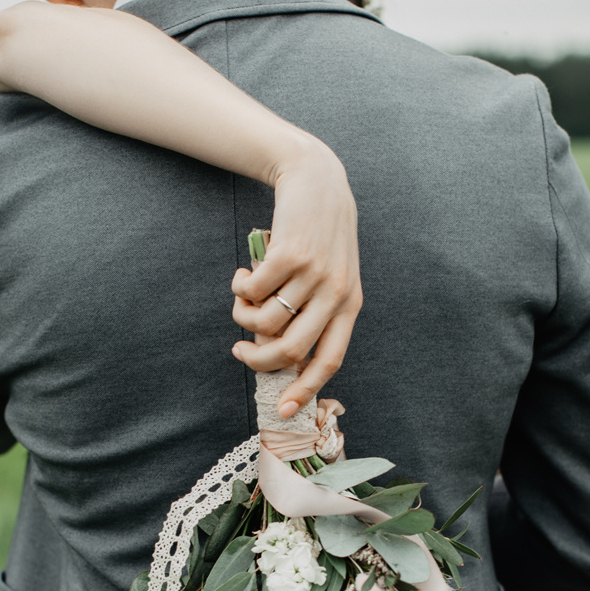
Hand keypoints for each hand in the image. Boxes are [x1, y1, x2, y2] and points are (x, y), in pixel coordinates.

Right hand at [230, 139, 361, 417]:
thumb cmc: (319, 236)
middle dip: (257, 360)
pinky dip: (239, 289)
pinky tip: (243, 275)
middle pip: (289, 350)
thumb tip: (277, 353)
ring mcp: (314, 273)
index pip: (330, 359)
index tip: (283, 410)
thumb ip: (314, 312)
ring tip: (241, 301)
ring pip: (264, 322)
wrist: (317, 180)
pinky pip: (252, 292)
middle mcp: (336, 293)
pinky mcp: (289, 254)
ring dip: (242, 318)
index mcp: (350, 305)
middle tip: (239, 351)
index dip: (305, 388)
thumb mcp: (331, 275)